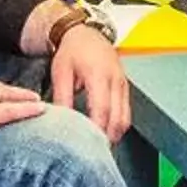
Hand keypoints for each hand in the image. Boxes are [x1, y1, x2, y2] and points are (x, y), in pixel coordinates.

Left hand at [52, 22, 131, 139]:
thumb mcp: (61, 72)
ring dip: (114, 134)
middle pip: (118, 117)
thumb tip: (60, 121)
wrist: (86, 34)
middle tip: (93, 152)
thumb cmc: (73, 51)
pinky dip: (117, 125)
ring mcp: (123, 84)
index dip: (97, 129)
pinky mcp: (124, 88)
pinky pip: (126, 112)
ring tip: (98, 147)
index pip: (102, 108)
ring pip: (125, 118)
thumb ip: (62, 97)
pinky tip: (105, 133)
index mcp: (99, 74)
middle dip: (107, 137)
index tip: (88, 144)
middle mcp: (116, 80)